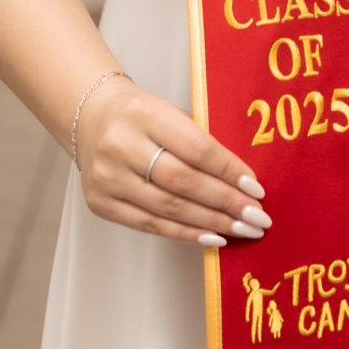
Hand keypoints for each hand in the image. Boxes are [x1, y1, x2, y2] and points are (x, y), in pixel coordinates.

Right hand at [74, 77, 271, 246]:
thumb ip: (199, 142)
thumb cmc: (140, 115)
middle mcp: (121, 146)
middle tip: (257, 217)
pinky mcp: (101, 203)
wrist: (91, 117)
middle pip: (184, 182)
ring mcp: (108, 177)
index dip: (230, 172)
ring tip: (242, 229)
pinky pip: (150, 225)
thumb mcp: (170, 112)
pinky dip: (185, 233)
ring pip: (170, 208)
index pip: (197, 148)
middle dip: (227, 203)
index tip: (257, 189)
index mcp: (144, 114)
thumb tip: (243, 182)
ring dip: (212, 223)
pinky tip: (211, 236)